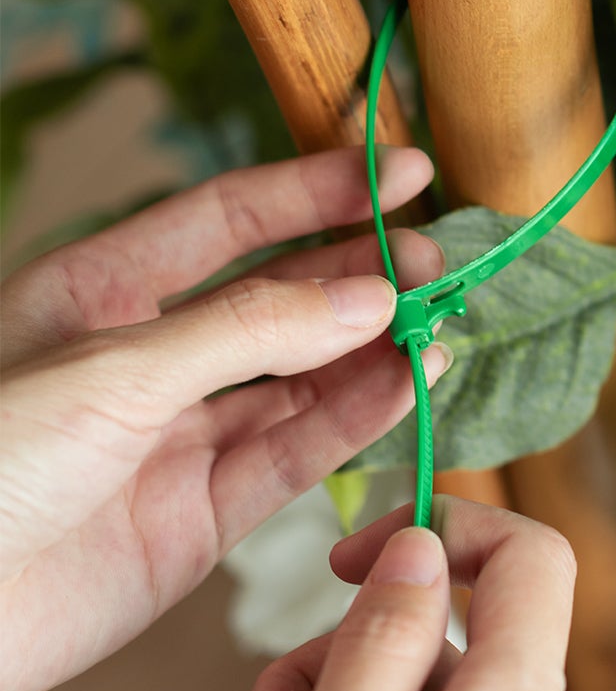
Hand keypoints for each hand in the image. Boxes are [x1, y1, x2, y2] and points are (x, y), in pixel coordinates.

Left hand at [0, 148, 448, 690]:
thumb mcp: (113, 371)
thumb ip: (249, 331)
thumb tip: (368, 297)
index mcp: (100, 289)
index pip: (230, 219)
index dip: (317, 189)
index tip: (400, 171)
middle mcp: (146, 358)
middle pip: (275, 299)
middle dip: (358, 275)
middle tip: (437, 261)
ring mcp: (176, 440)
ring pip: (297, 382)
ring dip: (369, 352)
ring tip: (440, 323)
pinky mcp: (198, 519)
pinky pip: (292, 458)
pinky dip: (354, 424)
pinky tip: (407, 387)